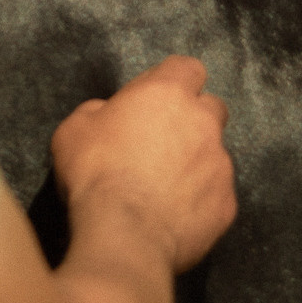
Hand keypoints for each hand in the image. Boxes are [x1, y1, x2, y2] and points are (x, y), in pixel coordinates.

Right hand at [51, 56, 235, 274]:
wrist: (123, 234)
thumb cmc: (95, 174)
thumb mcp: (74, 129)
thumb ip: (98, 111)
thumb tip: (107, 114)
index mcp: (168, 94)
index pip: (187, 68)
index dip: (172, 82)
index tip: (155, 101)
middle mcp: (203, 122)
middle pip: (211, 108)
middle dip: (193, 120)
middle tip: (162, 144)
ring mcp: (220, 163)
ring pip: (216, 153)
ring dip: (196, 163)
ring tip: (164, 187)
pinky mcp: (227, 202)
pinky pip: (217, 194)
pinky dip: (200, 200)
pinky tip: (174, 215)